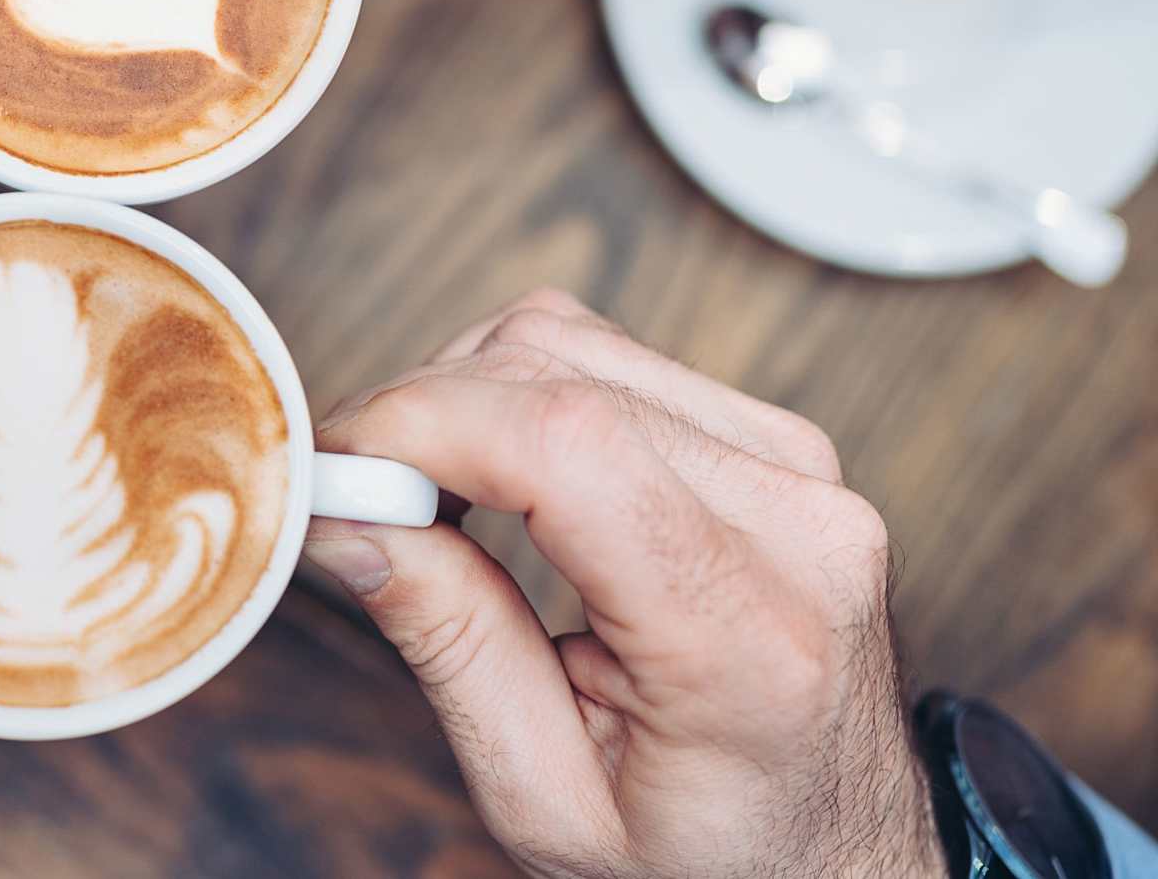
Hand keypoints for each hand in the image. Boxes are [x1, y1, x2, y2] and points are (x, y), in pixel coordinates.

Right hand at [303, 289, 941, 878]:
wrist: (836, 862)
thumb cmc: (702, 855)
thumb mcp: (547, 798)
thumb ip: (449, 643)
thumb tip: (341, 513)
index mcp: (745, 641)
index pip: (567, 448)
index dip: (419, 425)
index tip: (329, 464)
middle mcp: (797, 529)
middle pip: (554, 373)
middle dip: (416, 413)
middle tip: (352, 493)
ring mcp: (801, 472)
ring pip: (571, 339)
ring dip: (463, 395)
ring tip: (425, 493)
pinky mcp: (780, 442)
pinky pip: (611, 355)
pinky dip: (521, 392)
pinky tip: (497, 475)